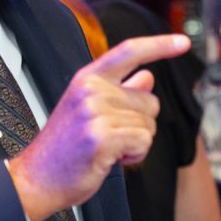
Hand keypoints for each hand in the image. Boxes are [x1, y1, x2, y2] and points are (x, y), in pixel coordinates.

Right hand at [9, 34, 187, 220]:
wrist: (38, 178)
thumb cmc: (65, 148)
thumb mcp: (90, 110)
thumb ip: (120, 90)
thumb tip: (147, 76)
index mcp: (88, 78)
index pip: (129, 51)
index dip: (159, 45)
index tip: (182, 42)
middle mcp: (91, 89)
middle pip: (151, 102)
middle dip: (140, 125)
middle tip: (109, 137)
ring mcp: (95, 111)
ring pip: (149, 125)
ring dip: (136, 144)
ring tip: (106, 149)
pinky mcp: (102, 135)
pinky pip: (143, 142)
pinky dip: (135, 156)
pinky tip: (110, 159)